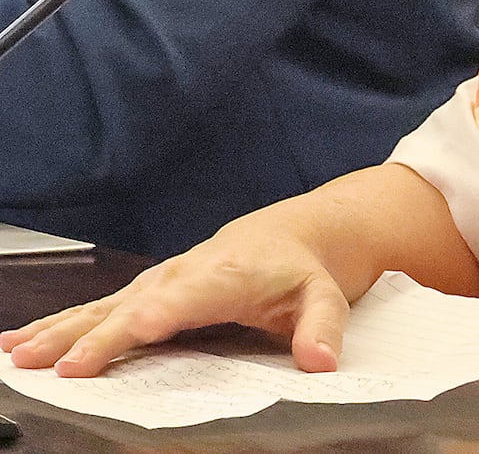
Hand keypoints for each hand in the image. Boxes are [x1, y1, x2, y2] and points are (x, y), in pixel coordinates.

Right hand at [0, 218, 351, 376]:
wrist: (298, 233)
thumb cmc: (307, 268)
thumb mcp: (328, 296)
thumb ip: (323, 328)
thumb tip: (320, 361)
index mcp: (229, 274)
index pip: (191, 295)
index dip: (164, 312)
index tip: (137, 328)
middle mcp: (187, 273)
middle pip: (137, 305)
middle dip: (99, 334)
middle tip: (62, 365)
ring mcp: (162, 280)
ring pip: (107, 305)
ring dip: (64, 330)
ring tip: (22, 354)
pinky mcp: (148, 289)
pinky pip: (101, 307)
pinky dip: (62, 323)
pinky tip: (24, 340)